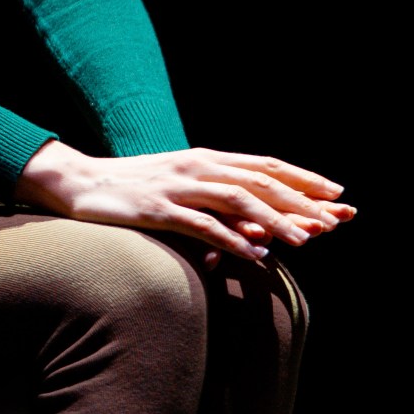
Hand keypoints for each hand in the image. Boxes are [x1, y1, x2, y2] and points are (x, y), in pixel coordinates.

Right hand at [16, 142, 354, 263]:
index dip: (303, 178)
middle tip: (336, 219)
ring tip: (306, 239)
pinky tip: (256, 253)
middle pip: (261, 181)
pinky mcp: (158, 209)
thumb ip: (215, 199)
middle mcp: (198, 167)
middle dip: (302, 200)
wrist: (77, 183)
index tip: (337, 193)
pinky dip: (233, 238)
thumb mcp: (179, 187)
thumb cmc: (131, 190)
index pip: (265, 166)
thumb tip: (255, 222)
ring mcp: (178, 187)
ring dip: (276, 219)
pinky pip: (203, 226)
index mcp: (206, 159)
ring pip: (239, 200)